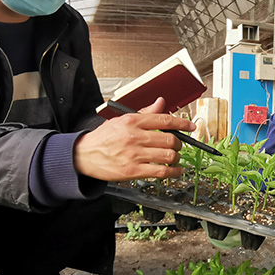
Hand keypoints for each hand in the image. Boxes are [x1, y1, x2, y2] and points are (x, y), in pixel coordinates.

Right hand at [73, 98, 197, 180]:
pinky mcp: (133, 171)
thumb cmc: (103, 138)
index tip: (191, 126)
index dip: (182, 123)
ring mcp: (134, 155)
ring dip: (176, 158)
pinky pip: (161, 172)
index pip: (164, 120)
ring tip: (175, 158)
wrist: (84, 155)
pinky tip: (176, 170)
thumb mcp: (122, 120)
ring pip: (168, 156)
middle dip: (178, 144)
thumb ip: (145, 113)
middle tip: (177, 145)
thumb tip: (161, 103)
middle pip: (170, 140)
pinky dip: (173, 172)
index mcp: (132, 121)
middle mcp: (134, 137)